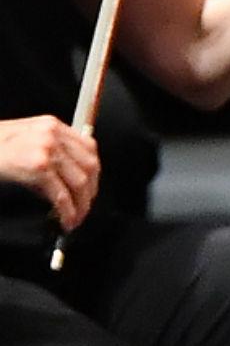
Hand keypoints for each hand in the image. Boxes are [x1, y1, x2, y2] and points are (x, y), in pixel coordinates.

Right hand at [0, 115, 98, 230]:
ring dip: (81, 205)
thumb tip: (64, 178)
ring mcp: (47, 149)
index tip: (90, 188)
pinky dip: (67, 211)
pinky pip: (61, 194)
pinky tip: (65, 221)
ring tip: (75, 219)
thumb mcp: (20, 139)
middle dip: (90, 191)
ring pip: (80, 181)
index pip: (88, 146)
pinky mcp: (38, 167)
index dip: (93, 171)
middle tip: (84, 208)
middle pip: (89, 164)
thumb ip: (45, 149)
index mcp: (51, 125)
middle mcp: (53, 134)